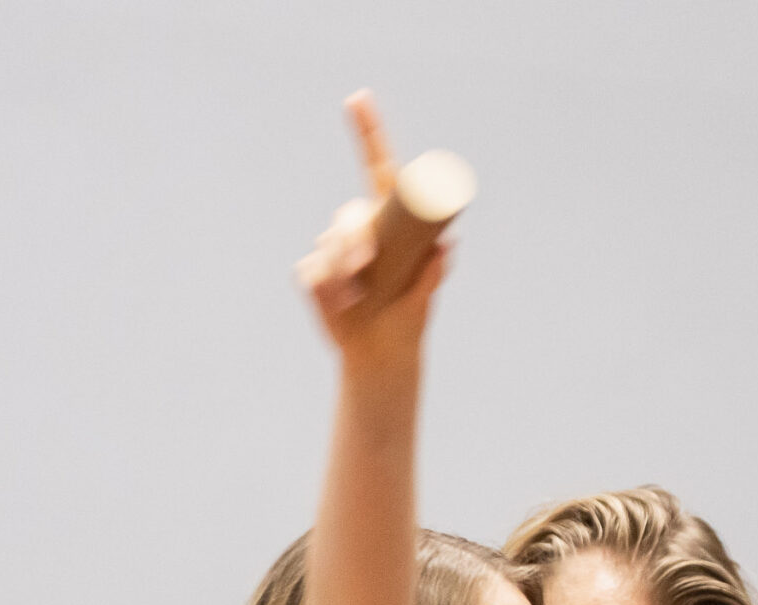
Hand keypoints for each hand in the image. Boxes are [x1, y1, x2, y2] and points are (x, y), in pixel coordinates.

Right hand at [294, 91, 446, 361]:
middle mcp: (360, 230)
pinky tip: (338, 303)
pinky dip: (323, 287)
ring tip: (355, 298)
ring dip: (339, 269)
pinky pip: (311, 271)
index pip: (376, 167)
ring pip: (327, 245)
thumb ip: (433, 274)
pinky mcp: (314, 276)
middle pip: (348, 215)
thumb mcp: (423, 296)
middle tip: (364, 263)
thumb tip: (446, 249)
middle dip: (352, 236)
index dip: (367, 132)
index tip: (357, 99)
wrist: (379, 353)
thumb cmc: (407, 318)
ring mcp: (334, 252)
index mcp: (388, 220)